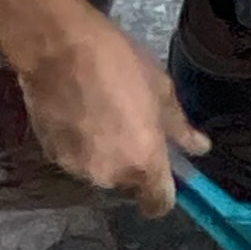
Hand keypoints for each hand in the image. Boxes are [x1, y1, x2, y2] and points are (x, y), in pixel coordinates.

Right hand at [0, 0, 202, 217]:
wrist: (57, 45)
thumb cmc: (118, 62)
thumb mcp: (160, 89)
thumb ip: (180, 127)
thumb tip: (200, 148)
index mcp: (144, 163)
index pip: (158, 205)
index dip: (160, 195)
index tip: (160, 176)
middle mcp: (111, 175)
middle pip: (127, 183)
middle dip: (130, 162)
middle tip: (126, 124)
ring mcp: (77, 167)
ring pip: (99, 170)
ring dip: (102, 153)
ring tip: (97, 114)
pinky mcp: (50, 155)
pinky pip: (73, 157)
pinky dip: (77, 144)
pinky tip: (74, 113)